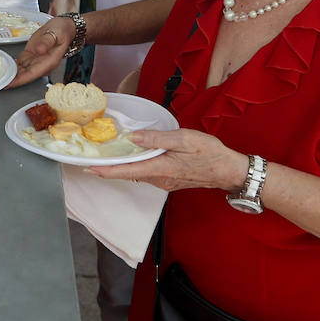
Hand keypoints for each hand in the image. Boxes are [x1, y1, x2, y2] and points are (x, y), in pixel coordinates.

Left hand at [8, 17, 75, 86]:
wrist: (63, 26)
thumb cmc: (62, 30)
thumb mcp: (56, 33)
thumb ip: (46, 42)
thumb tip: (39, 50)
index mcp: (49, 61)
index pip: (32, 74)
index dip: (20, 80)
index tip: (9, 83)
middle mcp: (42, 64)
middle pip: (24, 75)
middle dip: (12, 79)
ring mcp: (35, 61)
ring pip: (21, 71)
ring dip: (10, 74)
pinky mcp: (30, 55)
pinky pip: (20, 64)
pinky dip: (12, 66)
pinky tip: (3, 68)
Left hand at [88, 129, 247, 193]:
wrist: (228, 170)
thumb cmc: (210, 153)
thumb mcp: (184, 139)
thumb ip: (157, 138)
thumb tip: (133, 139)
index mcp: (160, 168)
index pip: (127, 171)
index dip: (106, 171)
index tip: (90, 169)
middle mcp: (159, 179)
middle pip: (129, 173)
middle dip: (110, 168)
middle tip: (93, 160)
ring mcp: (164, 181)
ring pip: (138, 173)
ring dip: (122, 166)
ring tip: (108, 156)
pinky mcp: (169, 180)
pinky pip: (147, 173)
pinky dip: (136, 166)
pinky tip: (133, 156)